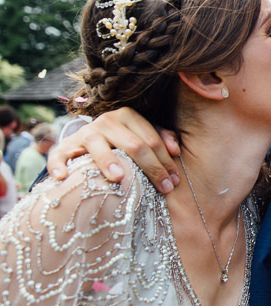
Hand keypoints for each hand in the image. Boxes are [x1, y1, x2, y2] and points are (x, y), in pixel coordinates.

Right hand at [47, 108, 180, 193]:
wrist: (88, 143)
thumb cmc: (124, 143)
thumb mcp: (143, 135)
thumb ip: (162, 137)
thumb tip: (175, 150)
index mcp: (127, 116)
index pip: (151, 140)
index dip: (166, 161)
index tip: (175, 182)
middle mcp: (106, 121)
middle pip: (133, 145)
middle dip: (152, 168)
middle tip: (164, 189)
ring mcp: (84, 133)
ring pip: (98, 144)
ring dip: (107, 160)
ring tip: (118, 177)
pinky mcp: (64, 147)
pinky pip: (59, 155)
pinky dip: (59, 165)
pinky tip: (64, 177)